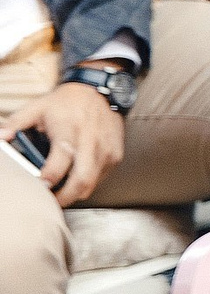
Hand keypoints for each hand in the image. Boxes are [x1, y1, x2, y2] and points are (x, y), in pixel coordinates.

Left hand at [2, 82, 125, 205]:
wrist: (99, 92)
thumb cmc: (66, 102)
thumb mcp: (37, 107)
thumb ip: (16, 124)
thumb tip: (1, 138)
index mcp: (70, 130)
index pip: (61, 161)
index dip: (49, 178)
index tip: (39, 186)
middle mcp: (91, 141)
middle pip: (81, 181)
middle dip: (64, 197)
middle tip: (50, 201)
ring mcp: (106, 150)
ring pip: (91, 184)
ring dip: (74, 193)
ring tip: (60, 192)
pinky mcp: (115, 155)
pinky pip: (100, 178)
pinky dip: (87, 183)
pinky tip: (75, 177)